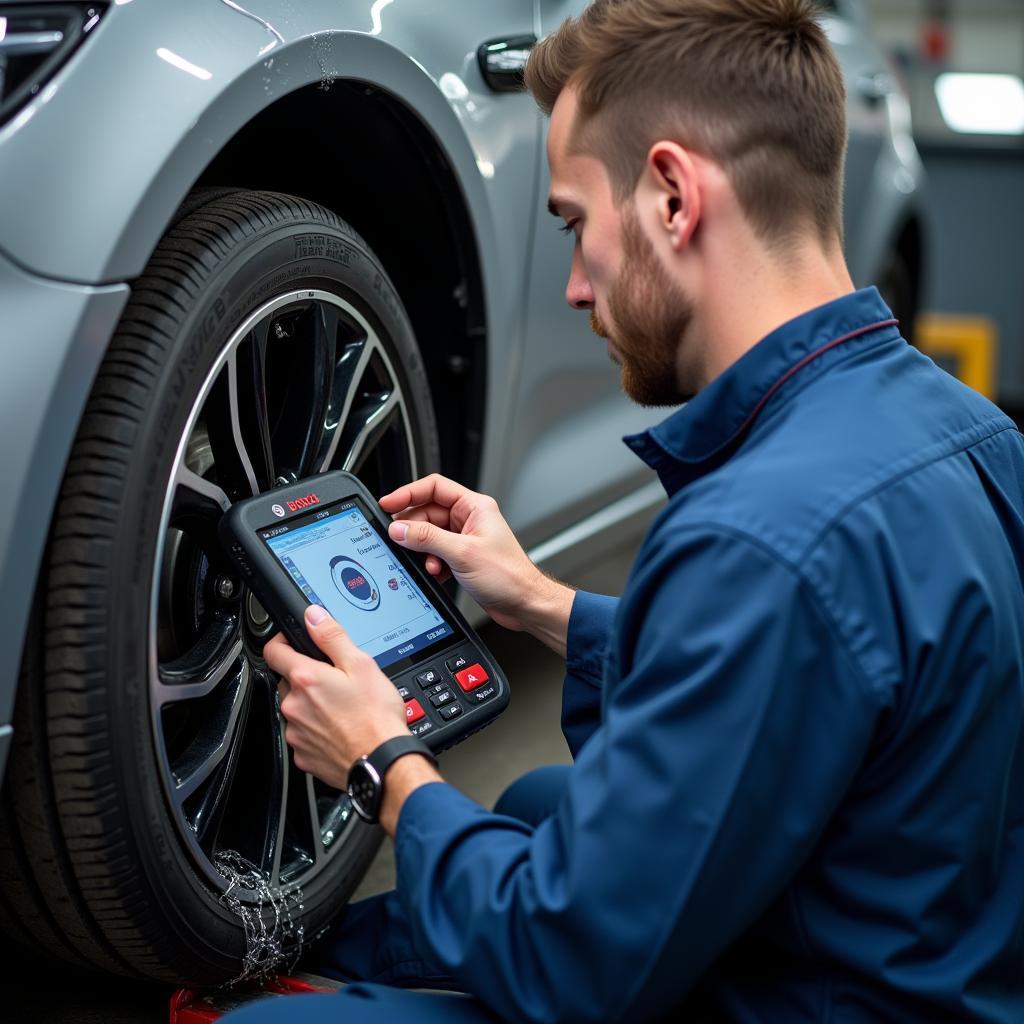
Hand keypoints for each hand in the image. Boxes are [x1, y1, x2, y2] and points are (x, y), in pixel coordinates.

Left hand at [263, 605, 409, 788]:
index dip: (282, 641)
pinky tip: (340, 728)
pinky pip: (303, 735)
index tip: (293, 641)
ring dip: (311, 705)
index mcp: (306, 679)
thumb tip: (313, 616)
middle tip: (336, 681)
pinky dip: (316, 730)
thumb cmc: (375, 717)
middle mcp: (294, 706)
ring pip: (296, 709)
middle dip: (306, 678)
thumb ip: (332, 637)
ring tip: (342, 708)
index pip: (274, 651)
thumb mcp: (361, 665)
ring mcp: (296, 733)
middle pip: (288, 681)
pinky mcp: (303, 755)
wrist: (382, 762)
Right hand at [378, 474, 574, 652]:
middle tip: (399, 540)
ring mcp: (464, 539)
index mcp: (474, 507)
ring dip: (423, 551)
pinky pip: (435, 554)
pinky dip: (430, 563)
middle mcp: (469, 520)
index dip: (408, 493)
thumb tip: (399, 529)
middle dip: (413, 530)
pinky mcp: (461, 558)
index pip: (434, 488)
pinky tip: (435, 573)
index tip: (388, 503)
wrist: (524, 604)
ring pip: (429, 536)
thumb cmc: (509, 576)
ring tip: (428, 563)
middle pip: (427, 513)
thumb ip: (427, 539)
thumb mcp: (462, 553)